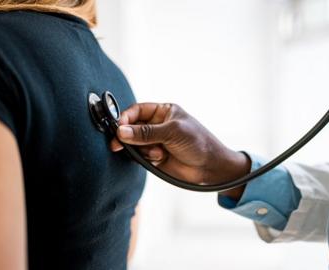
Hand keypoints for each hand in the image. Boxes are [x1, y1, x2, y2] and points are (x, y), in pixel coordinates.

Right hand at [110, 103, 249, 196]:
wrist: (210, 167)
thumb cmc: (197, 142)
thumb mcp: (172, 132)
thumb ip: (146, 132)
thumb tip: (121, 131)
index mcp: (164, 112)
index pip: (137, 110)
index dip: (125, 118)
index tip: (118, 127)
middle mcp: (157, 125)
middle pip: (131, 127)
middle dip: (126, 135)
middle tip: (118, 144)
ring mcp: (155, 141)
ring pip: (134, 143)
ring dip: (141, 149)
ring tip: (157, 153)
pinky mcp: (154, 157)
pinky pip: (139, 156)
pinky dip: (145, 157)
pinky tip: (158, 158)